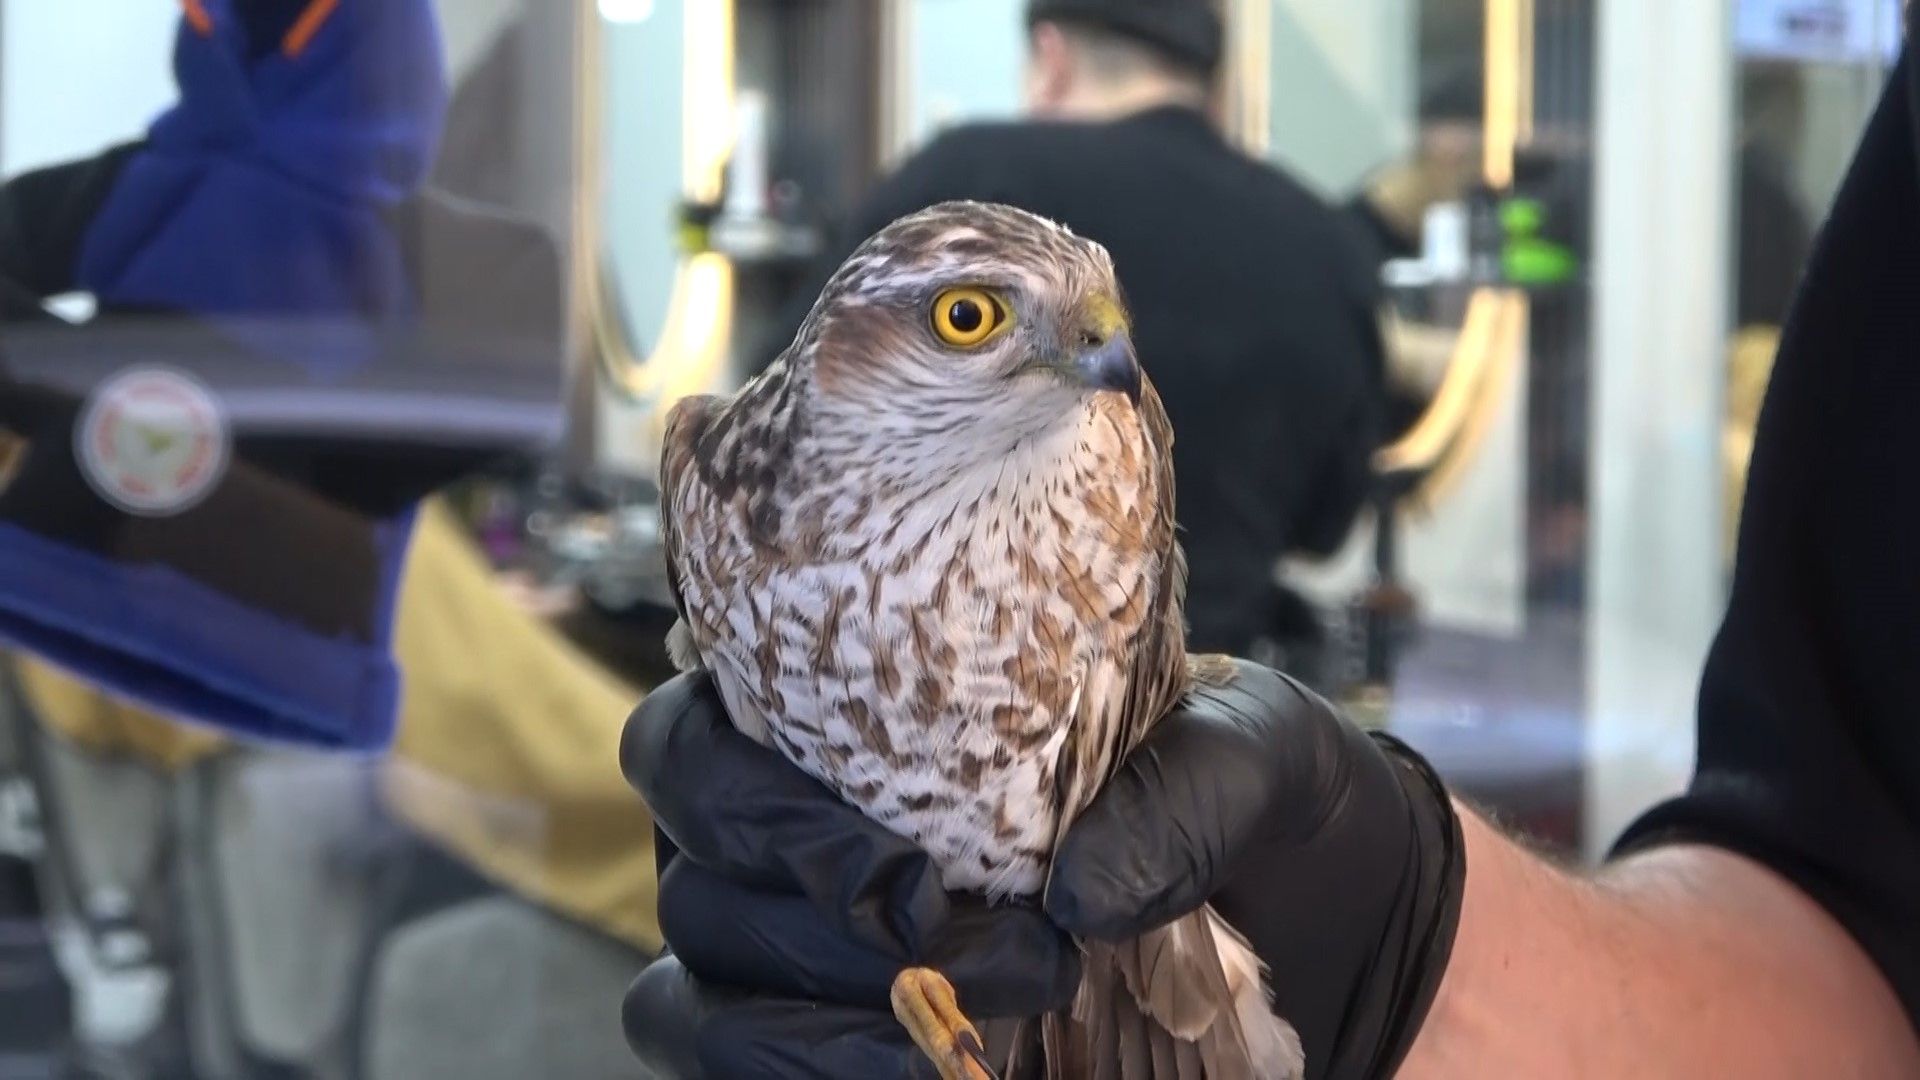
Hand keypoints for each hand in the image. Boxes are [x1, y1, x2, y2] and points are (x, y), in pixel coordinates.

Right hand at [619, 662, 1462, 1078]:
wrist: (1324, 934)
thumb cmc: (1257, 809)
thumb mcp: (1262, 753)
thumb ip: (1192, 785)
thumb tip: (1077, 886)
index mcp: (854, 723)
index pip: (694, 733)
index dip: (733, 787)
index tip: (892, 860)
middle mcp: (800, 841)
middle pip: (692, 877)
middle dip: (811, 917)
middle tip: (952, 930)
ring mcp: (809, 963)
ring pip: (692, 1001)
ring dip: (808, 1025)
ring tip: (970, 1020)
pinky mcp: (847, 1053)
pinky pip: (751, 1077)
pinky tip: (932, 1075)